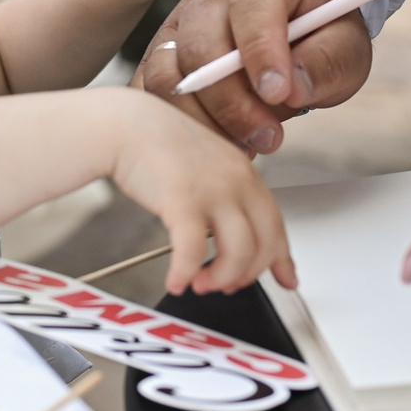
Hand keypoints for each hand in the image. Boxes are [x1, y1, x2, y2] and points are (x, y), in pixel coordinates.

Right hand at [107, 90, 297, 294]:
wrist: (125, 124)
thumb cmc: (156, 145)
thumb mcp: (205, 165)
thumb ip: (224, 193)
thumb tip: (228, 230)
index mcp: (243, 172)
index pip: (275, 222)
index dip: (281, 257)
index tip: (286, 279)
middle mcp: (236, 181)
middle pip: (264, 243)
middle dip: (248, 274)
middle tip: (228, 286)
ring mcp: (213, 190)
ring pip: (239, 253)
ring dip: (222, 278)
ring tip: (200, 284)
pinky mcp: (183, 201)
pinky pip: (193, 252)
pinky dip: (185, 274)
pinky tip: (176, 281)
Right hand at [133, 0, 372, 156]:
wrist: (294, 26)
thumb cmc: (319, 33)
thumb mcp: (345, 44)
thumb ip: (326, 62)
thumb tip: (290, 89)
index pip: (251, 7)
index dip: (261, 52)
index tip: (279, 94)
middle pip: (199, 45)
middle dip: (232, 102)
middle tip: (269, 136)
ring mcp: (177, 25)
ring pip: (166, 74)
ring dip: (203, 119)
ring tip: (245, 144)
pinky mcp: (159, 57)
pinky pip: (150, 94)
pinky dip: (178, 126)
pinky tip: (219, 141)